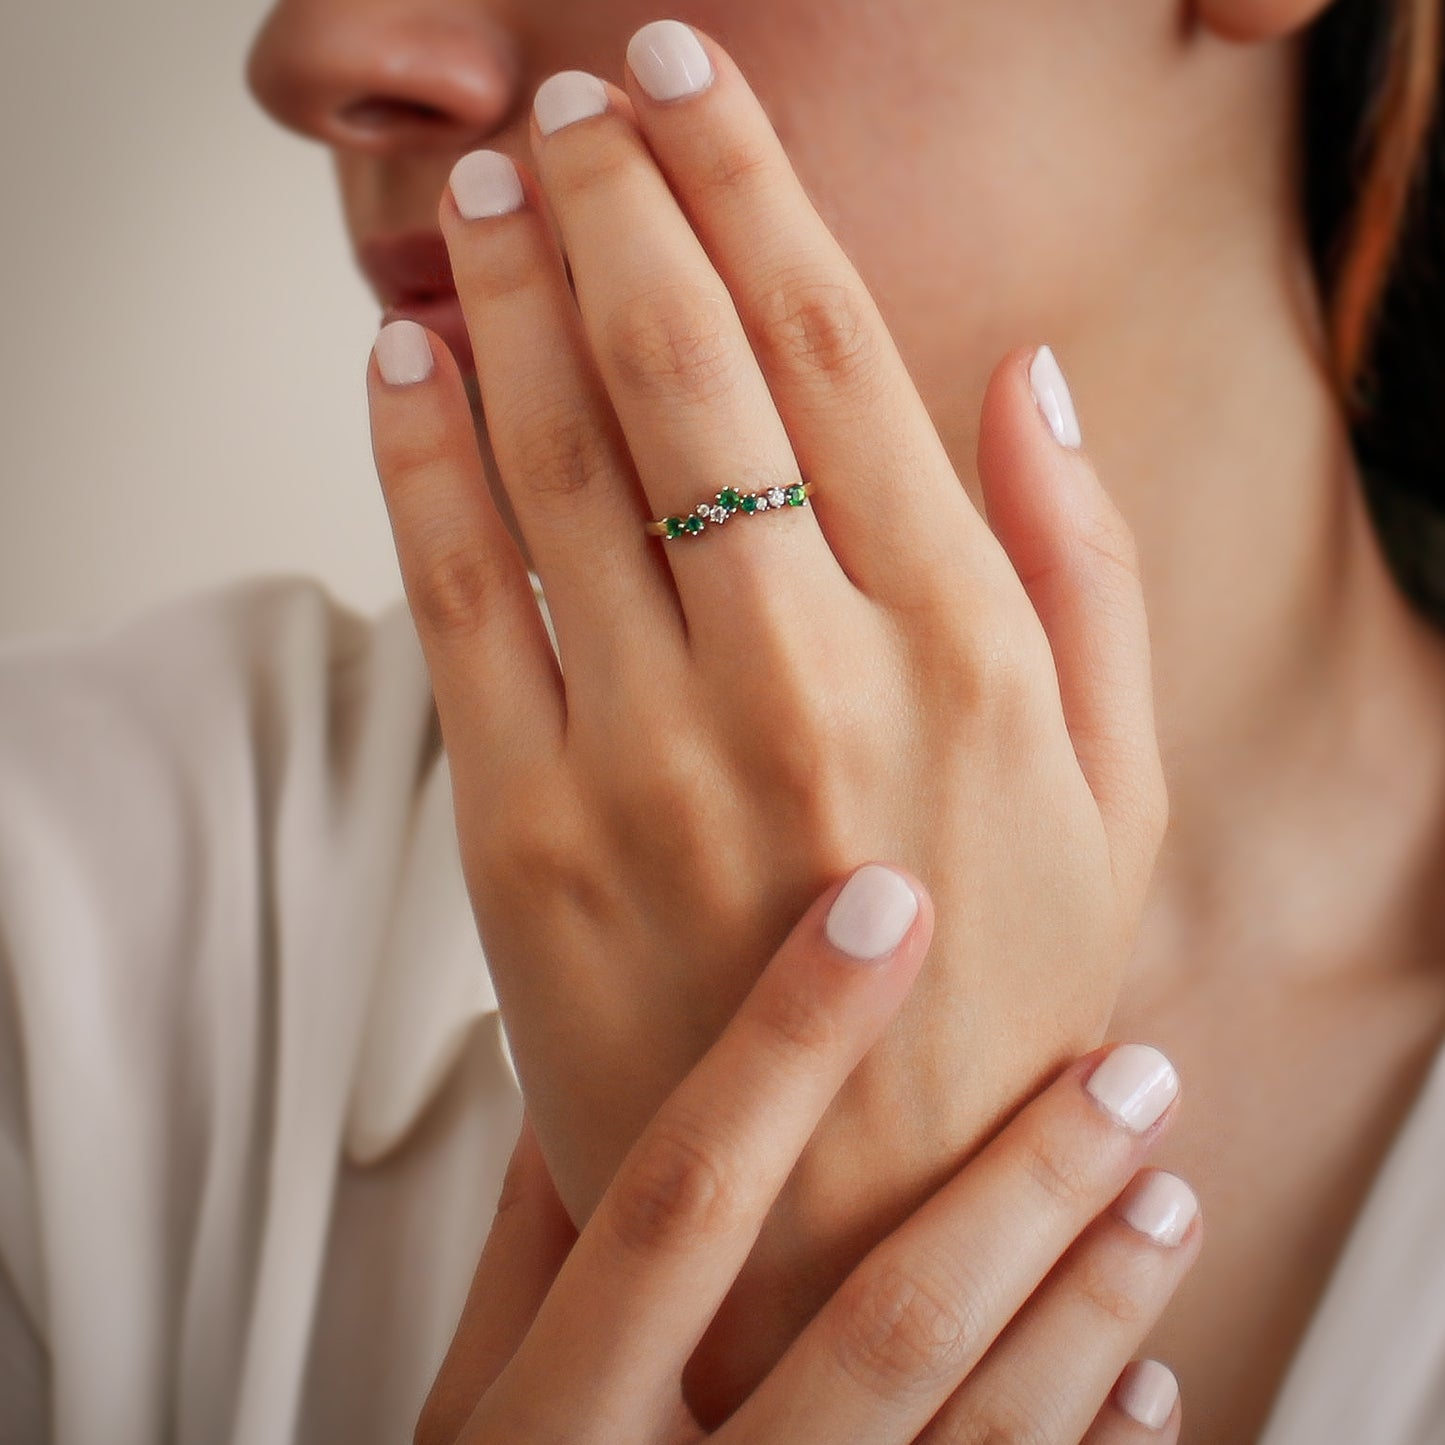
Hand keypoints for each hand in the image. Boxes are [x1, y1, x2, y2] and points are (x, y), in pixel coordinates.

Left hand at [367, 20, 1166, 1418]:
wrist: (847, 1218)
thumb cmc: (996, 1000)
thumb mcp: (1121, 796)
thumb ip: (1086, 569)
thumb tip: (1026, 372)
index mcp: (966, 651)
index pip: (833, 348)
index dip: (747, 187)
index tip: (682, 83)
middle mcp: (807, 679)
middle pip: (678, 368)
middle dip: (607, 203)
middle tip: (563, 107)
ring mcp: (653, 758)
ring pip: (552, 459)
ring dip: (503, 296)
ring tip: (477, 192)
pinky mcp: (526, 835)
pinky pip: (456, 600)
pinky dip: (419, 457)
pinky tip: (406, 359)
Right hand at [418, 868, 1194, 1443]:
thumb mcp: (463, 1425)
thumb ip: (521, 1257)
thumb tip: (574, 1084)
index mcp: (562, 1424)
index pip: (685, 1190)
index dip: (787, 1040)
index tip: (881, 910)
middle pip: (881, 1318)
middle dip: (1020, 1182)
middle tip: (1127, 1071)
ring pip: (976, 1438)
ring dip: (1091, 1308)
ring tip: (1164, 1188)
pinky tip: (1147, 1378)